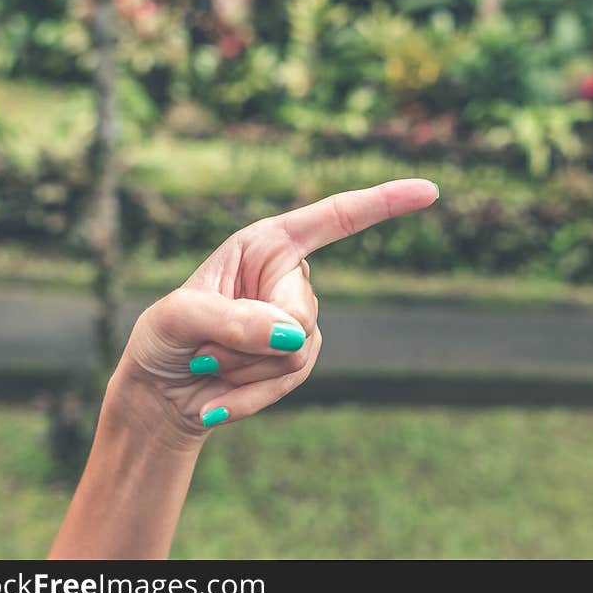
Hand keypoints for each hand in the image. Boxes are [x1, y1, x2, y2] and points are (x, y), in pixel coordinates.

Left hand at [108, 178, 438, 448]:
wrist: (162, 393)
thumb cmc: (162, 339)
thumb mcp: (178, 317)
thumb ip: (231, 320)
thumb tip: (293, 335)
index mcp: (265, 244)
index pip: (333, 219)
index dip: (383, 203)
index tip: (429, 191)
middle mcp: (287, 278)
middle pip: (303, 312)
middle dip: (254, 339)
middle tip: (207, 347)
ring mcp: (296, 322)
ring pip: (299, 351)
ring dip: (247, 368)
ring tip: (210, 364)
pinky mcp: (297, 360)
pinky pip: (291, 380)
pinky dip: (250, 396)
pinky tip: (216, 401)